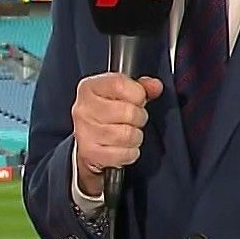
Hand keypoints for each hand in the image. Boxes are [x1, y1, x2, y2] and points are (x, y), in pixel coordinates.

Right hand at [72, 72, 163, 196]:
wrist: (85, 144)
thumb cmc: (105, 116)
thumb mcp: (120, 95)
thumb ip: (140, 88)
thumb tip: (155, 86)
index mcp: (89, 88)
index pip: (119, 84)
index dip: (137, 94)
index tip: (137, 100)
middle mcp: (84, 109)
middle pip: (127, 111)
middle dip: (138, 118)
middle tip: (132, 120)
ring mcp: (85, 132)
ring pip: (128, 135)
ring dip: (135, 137)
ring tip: (127, 134)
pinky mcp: (91, 153)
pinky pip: (125, 153)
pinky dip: (130, 153)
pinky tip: (122, 148)